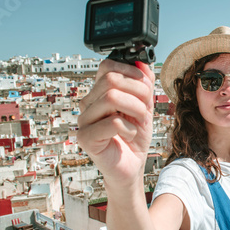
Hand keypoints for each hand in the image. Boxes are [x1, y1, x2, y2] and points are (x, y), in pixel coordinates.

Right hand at [78, 59, 154, 188]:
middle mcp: (89, 103)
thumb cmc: (135, 136)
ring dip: (136, 109)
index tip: (145, 87)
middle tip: (145, 109)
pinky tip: (129, 135)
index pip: (107, 66)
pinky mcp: (86, 138)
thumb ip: (144, 84)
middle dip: (138, 92)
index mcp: (100, 93)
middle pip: (111, 80)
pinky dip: (129, 128)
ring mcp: (84, 120)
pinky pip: (112, 122)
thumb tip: (142, 63)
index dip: (130, 72)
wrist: (132, 165)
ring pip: (111, 97)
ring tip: (139, 121)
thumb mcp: (145, 105)